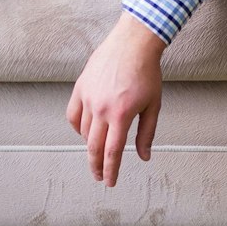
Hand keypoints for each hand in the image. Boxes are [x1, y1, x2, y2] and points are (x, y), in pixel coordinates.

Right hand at [65, 12, 165, 186]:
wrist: (133, 43)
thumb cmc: (147, 73)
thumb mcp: (153, 105)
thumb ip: (147, 133)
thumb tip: (144, 156)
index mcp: (121, 115)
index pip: (112, 152)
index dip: (111, 170)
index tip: (110, 182)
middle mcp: (101, 109)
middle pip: (94, 147)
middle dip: (96, 166)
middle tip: (99, 177)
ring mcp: (88, 97)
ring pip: (82, 132)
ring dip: (88, 146)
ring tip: (96, 152)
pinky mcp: (80, 87)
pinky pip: (73, 114)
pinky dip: (77, 127)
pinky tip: (85, 131)